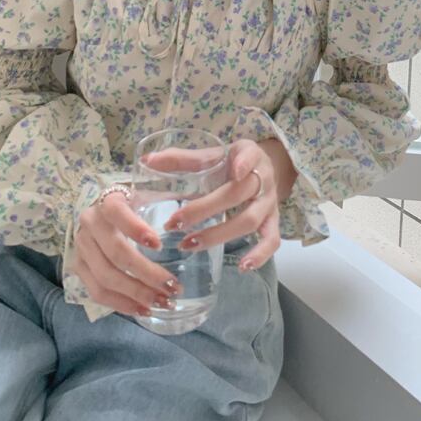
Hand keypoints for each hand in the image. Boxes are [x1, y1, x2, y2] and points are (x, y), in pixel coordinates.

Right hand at [70, 190, 182, 316]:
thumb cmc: (135, 202)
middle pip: (116, 253)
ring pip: (105, 277)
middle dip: (146, 274)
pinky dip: (122, 304)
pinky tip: (144, 309)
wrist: (103, 210)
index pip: (117, 212)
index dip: (136, 229)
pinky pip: (97, 292)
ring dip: (136, 294)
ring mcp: (81, 247)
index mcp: (107, 200)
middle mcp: (89, 223)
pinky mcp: (79, 267)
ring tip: (163, 302)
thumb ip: (171, 196)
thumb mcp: (150, 193)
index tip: (159, 245)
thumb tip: (193, 208)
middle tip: (173, 287)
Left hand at [162, 138, 279, 272]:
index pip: (249, 155)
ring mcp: (269, 202)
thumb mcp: (212, 154)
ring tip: (188, 245)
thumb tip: (147, 161)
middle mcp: (263, 178)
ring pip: (250, 220)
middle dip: (204, 209)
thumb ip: (181, 159)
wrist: (262, 170)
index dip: (244, 163)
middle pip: (238, 194)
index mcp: (249, 153)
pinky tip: (242, 266)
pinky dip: (260, 254)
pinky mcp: (273, 221)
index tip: (235, 170)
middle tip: (174, 223)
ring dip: (219, 234)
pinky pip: (272, 240)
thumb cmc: (231, 163)